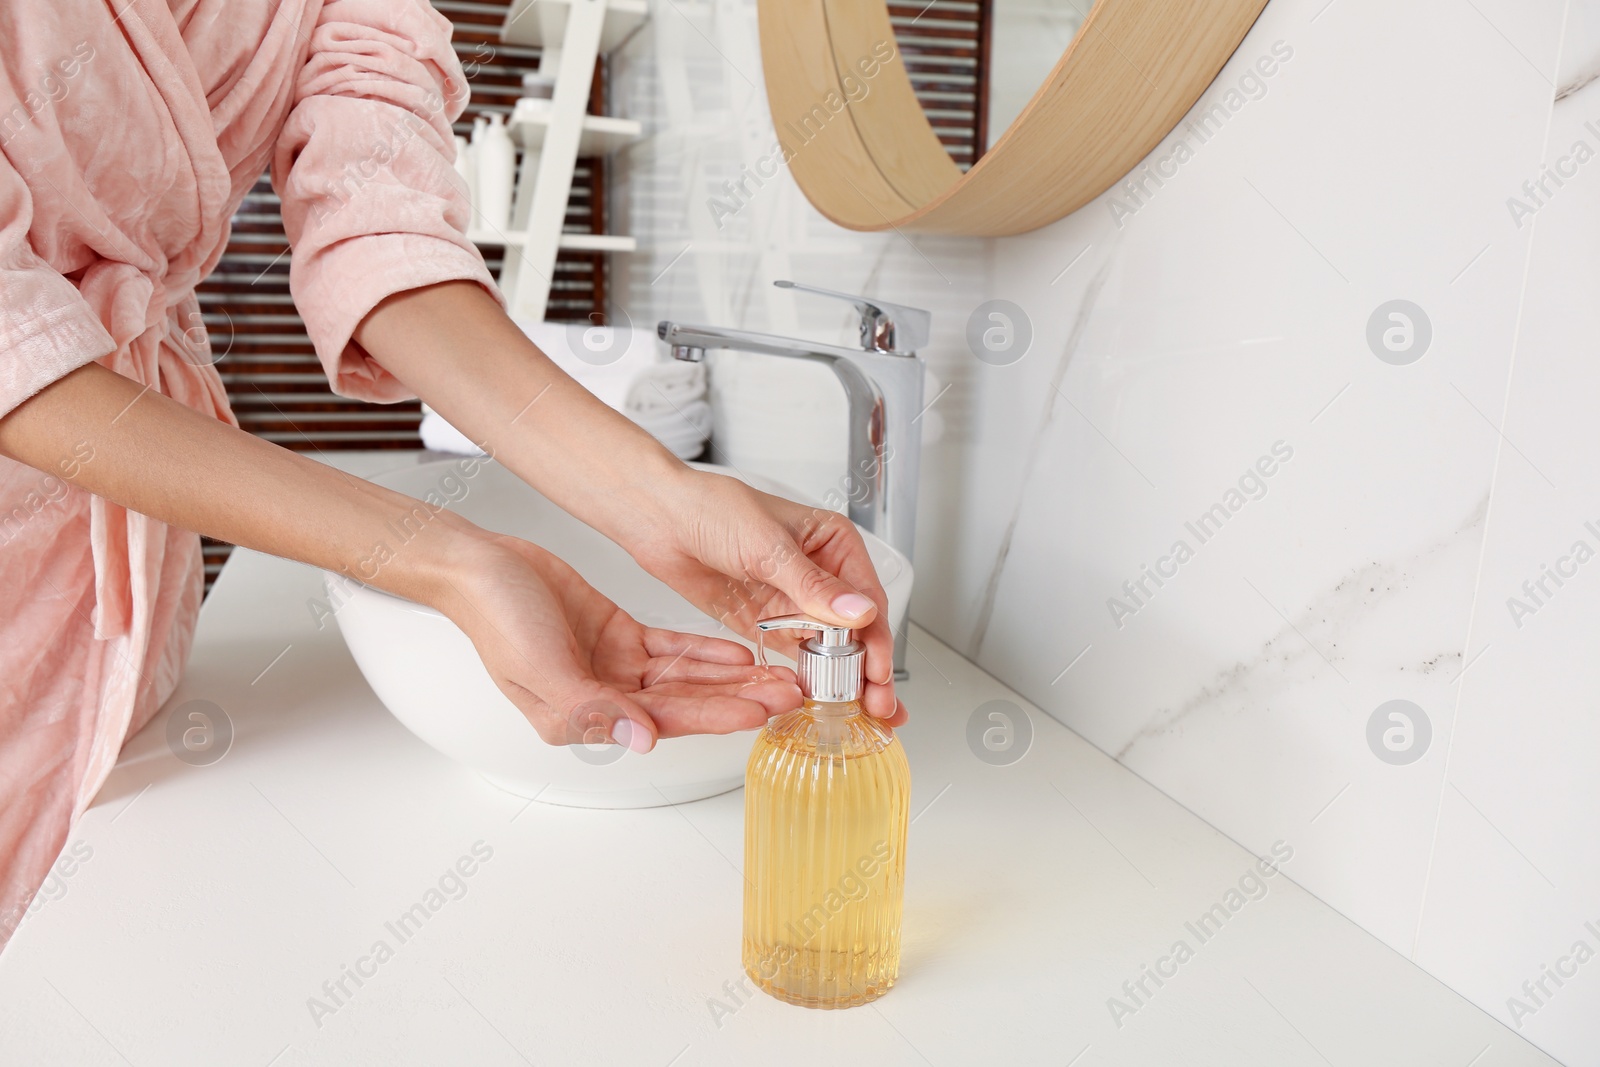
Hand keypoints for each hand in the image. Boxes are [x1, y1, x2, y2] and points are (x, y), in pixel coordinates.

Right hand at [435, 533, 802, 752]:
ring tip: (780, 674)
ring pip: (688, 677)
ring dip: (732, 677)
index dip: (716, 715)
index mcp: (583, 718)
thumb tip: (640, 738)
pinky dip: (706, 651)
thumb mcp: (541, 668)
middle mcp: (605, 698)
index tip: (760, 711)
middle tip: (790, 694)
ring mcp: (615, 667)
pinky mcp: (620, 634)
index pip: (666, 721)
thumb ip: (592, 708)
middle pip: (687, 702)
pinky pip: (673, 648)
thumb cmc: (495, 619)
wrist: (480, 566)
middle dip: (739, 699)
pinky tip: (741, 652)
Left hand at [624, 469, 906, 724]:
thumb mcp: (768, 546)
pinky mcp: (768, 622)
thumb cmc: (714, 508)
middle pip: (856, 630)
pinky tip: (821, 699)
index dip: (877, 640)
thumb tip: (858, 610)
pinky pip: (796, 654)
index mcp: (833, 544)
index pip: (867, 599)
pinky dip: (810, 677)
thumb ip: (812, 585)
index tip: (878, 674)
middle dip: (869, 669)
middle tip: (878, 706)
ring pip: (831, 647)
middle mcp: (820, 575)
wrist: (662, 519)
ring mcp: (794, 601)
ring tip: (860, 713)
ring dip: (845, 679)